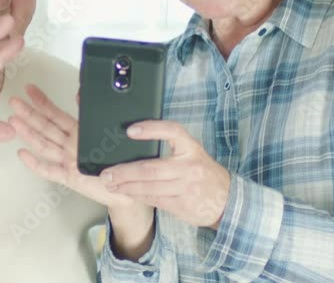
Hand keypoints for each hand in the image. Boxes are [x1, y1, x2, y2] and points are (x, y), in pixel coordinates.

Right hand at [7, 85, 140, 208]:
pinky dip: (36, 164)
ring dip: (29, 133)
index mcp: (80, 133)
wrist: (129, 186)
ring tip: (14, 122)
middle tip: (15, 102)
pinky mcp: (69, 178)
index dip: (42, 101)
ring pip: (44, 145)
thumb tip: (83, 93)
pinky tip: (23, 154)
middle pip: (46, 127)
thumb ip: (94, 114)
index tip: (30, 89)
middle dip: (29, 114)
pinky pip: (50, 171)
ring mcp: (68, 161)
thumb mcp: (109, 132)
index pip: (56, 114)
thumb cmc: (119, 161)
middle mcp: (71, 146)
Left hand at [102, 120, 230, 229]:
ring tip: (110, 184)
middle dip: (124, 171)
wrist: (226, 200)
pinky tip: (126, 192)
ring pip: (148, 187)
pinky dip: (137, 195)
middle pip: (150, 168)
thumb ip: (171, 148)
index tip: (130, 130)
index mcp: (191, 148)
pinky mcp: (182, 205)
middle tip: (106, 173)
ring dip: (125, 186)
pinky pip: (153, 199)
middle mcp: (189, 167)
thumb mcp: (193, 154)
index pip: (172, 131)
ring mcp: (186, 188)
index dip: (151, 129)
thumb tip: (137, 143)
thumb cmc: (204, 173)